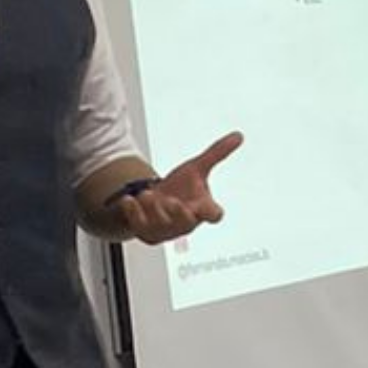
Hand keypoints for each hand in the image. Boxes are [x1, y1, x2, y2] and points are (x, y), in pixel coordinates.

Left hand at [117, 131, 243, 245]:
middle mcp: (185, 222)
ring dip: (153, 209)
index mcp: (202, 209)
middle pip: (186, 223)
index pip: (213, 215)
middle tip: (171, 201)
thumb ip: (217, 153)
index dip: (212, 213)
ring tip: (146, 193)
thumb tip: (239, 135)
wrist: (153, 204)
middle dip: (178, 213)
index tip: (207, 208)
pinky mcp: (147, 233)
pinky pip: (139, 226)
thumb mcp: (196, 168)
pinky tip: (129, 200)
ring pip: (160, 224)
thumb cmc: (180, 189)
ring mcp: (166, 230)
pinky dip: (133, 212)